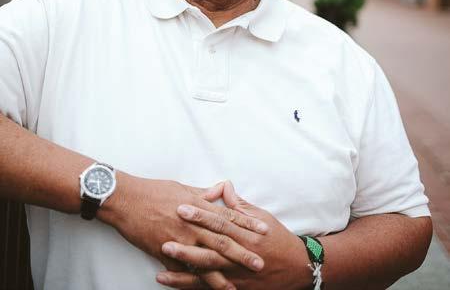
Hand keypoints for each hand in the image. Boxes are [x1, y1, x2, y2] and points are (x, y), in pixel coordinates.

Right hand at [99, 174, 267, 275]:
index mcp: (198, 206)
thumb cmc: (153, 191)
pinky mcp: (164, 252)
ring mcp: (179, 240)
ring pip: (205, 260)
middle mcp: (192, 224)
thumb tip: (220, 190)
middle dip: (243, 252)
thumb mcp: (182, 188)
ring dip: (222, 274)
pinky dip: (194, 281)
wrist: (126, 200)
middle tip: (260, 262)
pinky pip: (183, 270)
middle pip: (222, 240)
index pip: (228, 216)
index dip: (247, 224)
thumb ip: (203, 193)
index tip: (264, 230)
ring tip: (237, 285)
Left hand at [157, 181, 310, 289]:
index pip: (219, 222)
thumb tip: (224, 186)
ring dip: (185, 273)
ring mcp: (238, 275)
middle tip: (164, 238)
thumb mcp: (261, 217)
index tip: (181, 207)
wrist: (297, 267)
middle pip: (211, 249)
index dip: (200, 215)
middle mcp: (241, 255)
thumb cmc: (277, 238)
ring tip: (162, 270)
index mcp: (246, 234)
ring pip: (208, 274)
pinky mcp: (237, 289)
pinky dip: (193, 288)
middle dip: (187, 245)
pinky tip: (176, 285)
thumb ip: (239, 205)